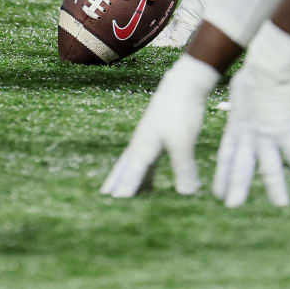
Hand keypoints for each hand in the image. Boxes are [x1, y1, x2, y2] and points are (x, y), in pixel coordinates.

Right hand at [101, 54, 217, 196]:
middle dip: (115, 184)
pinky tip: (150, 183)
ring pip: (133, 166)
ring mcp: (147, 140)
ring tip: (120, 196)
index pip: (131, 174)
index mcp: (143, 147)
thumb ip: (184, 168)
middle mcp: (141, 145)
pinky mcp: (157, 137)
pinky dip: (143, 176)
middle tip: (102, 199)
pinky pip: (145, 162)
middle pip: (125, 169)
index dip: (124, 189)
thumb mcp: (184, 142)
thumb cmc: (181, 111)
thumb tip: (187, 195)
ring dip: (127, 180)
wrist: (184, 84)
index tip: (113, 204)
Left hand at [214, 27, 289, 206]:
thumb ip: (245, 102)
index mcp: (238, 125)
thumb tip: (247, 97)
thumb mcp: (244, 90)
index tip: (217, 192)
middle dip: (237, 186)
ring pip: (269, 165)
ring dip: (274, 186)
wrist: (267, 62)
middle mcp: (250, 133)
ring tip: (280, 205)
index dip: (223, 174)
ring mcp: (267, 132)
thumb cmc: (256, 70)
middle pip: (242, 165)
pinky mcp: (284, 127)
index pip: (227, 155)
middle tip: (230, 206)